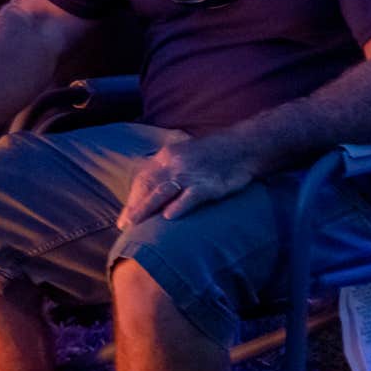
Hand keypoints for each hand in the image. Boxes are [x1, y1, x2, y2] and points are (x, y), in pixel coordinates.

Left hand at [117, 135, 255, 228]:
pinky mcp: (210, 183)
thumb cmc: (216, 155)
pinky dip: (179, 205)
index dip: (133, 198)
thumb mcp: (186, 155)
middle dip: (135, 206)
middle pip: (148, 185)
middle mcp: (174, 162)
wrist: (246, 145)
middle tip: (124, 225)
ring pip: (163, 191)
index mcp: (167, 155)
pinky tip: (169, 217)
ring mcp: (191, 172)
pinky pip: (191, 195)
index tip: (125, 217)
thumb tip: (156, 193)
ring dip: (146, 208)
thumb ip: (170, 170)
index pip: (143, 178)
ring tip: (135, 224)